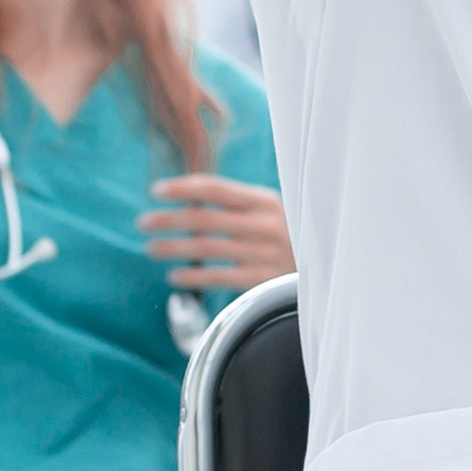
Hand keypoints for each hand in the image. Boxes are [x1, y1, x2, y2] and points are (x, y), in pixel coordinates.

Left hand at [140, 172, 294, 290]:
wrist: (329, 268)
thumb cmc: (291, 234)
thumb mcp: (274, 210)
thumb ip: (240, 203)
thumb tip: (190, 196)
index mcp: (266, 200)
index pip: (216, 189)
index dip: (183, 188)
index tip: (156, 191)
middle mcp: (265, 225)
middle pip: (205, 219)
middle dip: (169, 220)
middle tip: (143, 222)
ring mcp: (264, 254)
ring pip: (207, 248)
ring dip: (173, 247)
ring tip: (151, 248)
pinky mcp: (263, 282)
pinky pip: (219, 277)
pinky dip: (193, 276)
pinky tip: (174, 276)